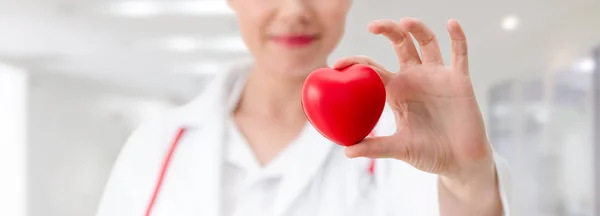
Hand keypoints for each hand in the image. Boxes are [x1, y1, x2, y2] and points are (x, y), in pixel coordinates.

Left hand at [334, 18, 495, 189]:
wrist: (459, 162)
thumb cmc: (429, 154)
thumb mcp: (399, 148)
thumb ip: (375, 147)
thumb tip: (346, 152)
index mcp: (396, 91)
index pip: (372, 69)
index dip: (355, 63)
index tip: (337, 64)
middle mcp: (415, 78)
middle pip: (400, 44)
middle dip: (387, 30)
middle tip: (372, 26)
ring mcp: (437, 76)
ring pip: (427, 42)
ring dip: (418, 29)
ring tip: (406, 22)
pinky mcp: (459, 80)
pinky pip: (459, 53)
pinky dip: (458, 37)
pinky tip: (451, 24)